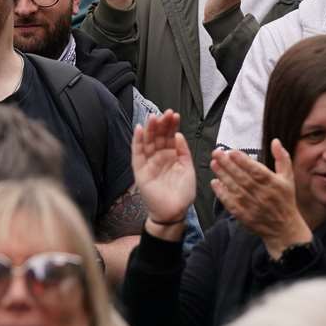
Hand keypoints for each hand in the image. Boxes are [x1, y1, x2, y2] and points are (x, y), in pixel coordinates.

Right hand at [132, 111, 196, 234]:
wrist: (174, 212)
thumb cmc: (182, 193)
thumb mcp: (188, 169)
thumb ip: (183, 152)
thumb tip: (178, 135)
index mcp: (171, 156)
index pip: (169, 137)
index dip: (171, 126)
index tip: (174, 115)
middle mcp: (159, 157)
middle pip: (158, 136)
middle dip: (161, 124)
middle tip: (165, 113)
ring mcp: (149, 163)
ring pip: (147, 142)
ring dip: (149, 129)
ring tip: (153, 117)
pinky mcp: (140, 170)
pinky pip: (137, 154)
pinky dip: (137, 141)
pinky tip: (139, 129)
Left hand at [211, 142, 311, 258]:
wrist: (284, 229)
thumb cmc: (285, 200)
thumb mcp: (288, 178)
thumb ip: (282, 158)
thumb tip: (275, 141)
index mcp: (274, 183)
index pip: (256, 170)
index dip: (243, 161)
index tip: (231, 151)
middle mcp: (263, 194)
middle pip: (242, 178)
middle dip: (228, 164)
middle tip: (216, 153)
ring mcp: (253, 206)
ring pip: (235, 189)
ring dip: (223, 176)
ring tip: (213, 164)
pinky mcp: (245, 216)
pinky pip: (231, 204)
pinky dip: (222, 194)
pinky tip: (214, 183)